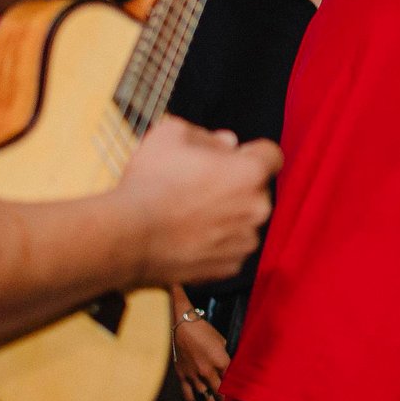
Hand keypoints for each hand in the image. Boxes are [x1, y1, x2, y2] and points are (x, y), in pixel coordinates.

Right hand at [118, 116, 280, 285]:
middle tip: (201, 184)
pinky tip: (189, 235)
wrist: (128, 236)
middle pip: (257, 189)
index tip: (230, 157)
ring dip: (228, 215)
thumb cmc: (151, 182)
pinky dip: (216, 242)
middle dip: (237, 185)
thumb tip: (227, 143)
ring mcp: (245, 241)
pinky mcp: (230, 267)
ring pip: (245, 220)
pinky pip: (230, 248)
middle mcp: (258, 208)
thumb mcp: (172, 133)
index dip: (251, 152)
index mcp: (250, 173)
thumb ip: (208, 134)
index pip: (272, 155)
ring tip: (191, 213)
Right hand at [174, 315, 231, 400]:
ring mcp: (195, 376)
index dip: (239, 393)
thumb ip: (227, 356)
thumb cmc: (204, 330)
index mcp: (221, 361)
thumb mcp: (222, 341)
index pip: (233, 382)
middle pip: (221, 394)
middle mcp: (208, 372)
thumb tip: (232, 367)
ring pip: (206, 399)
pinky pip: (189, 397)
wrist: (181, 326)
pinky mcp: (183, 378)